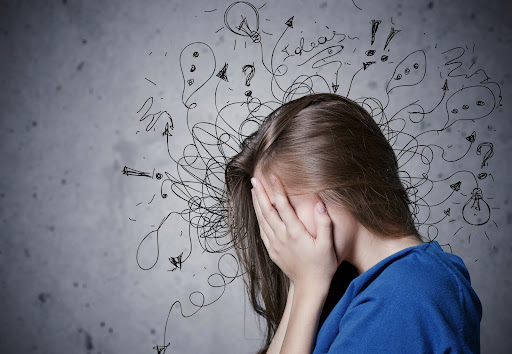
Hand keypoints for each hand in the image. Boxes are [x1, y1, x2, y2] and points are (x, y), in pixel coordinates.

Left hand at [251, 175, 337, 290]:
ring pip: (262, 220)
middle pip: (267, 210)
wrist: (309, 287)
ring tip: (254, 190)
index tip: (272, 176)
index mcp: (295, 233)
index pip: (283, 206)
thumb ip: (324, 223)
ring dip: (257, 204)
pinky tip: (257, 211)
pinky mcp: (272, 250)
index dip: (277, 190)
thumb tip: (319, 203)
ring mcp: (275, 244)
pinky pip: (262, 231)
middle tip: (255, 179)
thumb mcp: (328, 245)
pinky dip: (258, 218)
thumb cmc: (322, 266)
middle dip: (260, 193)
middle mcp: (281, 237)